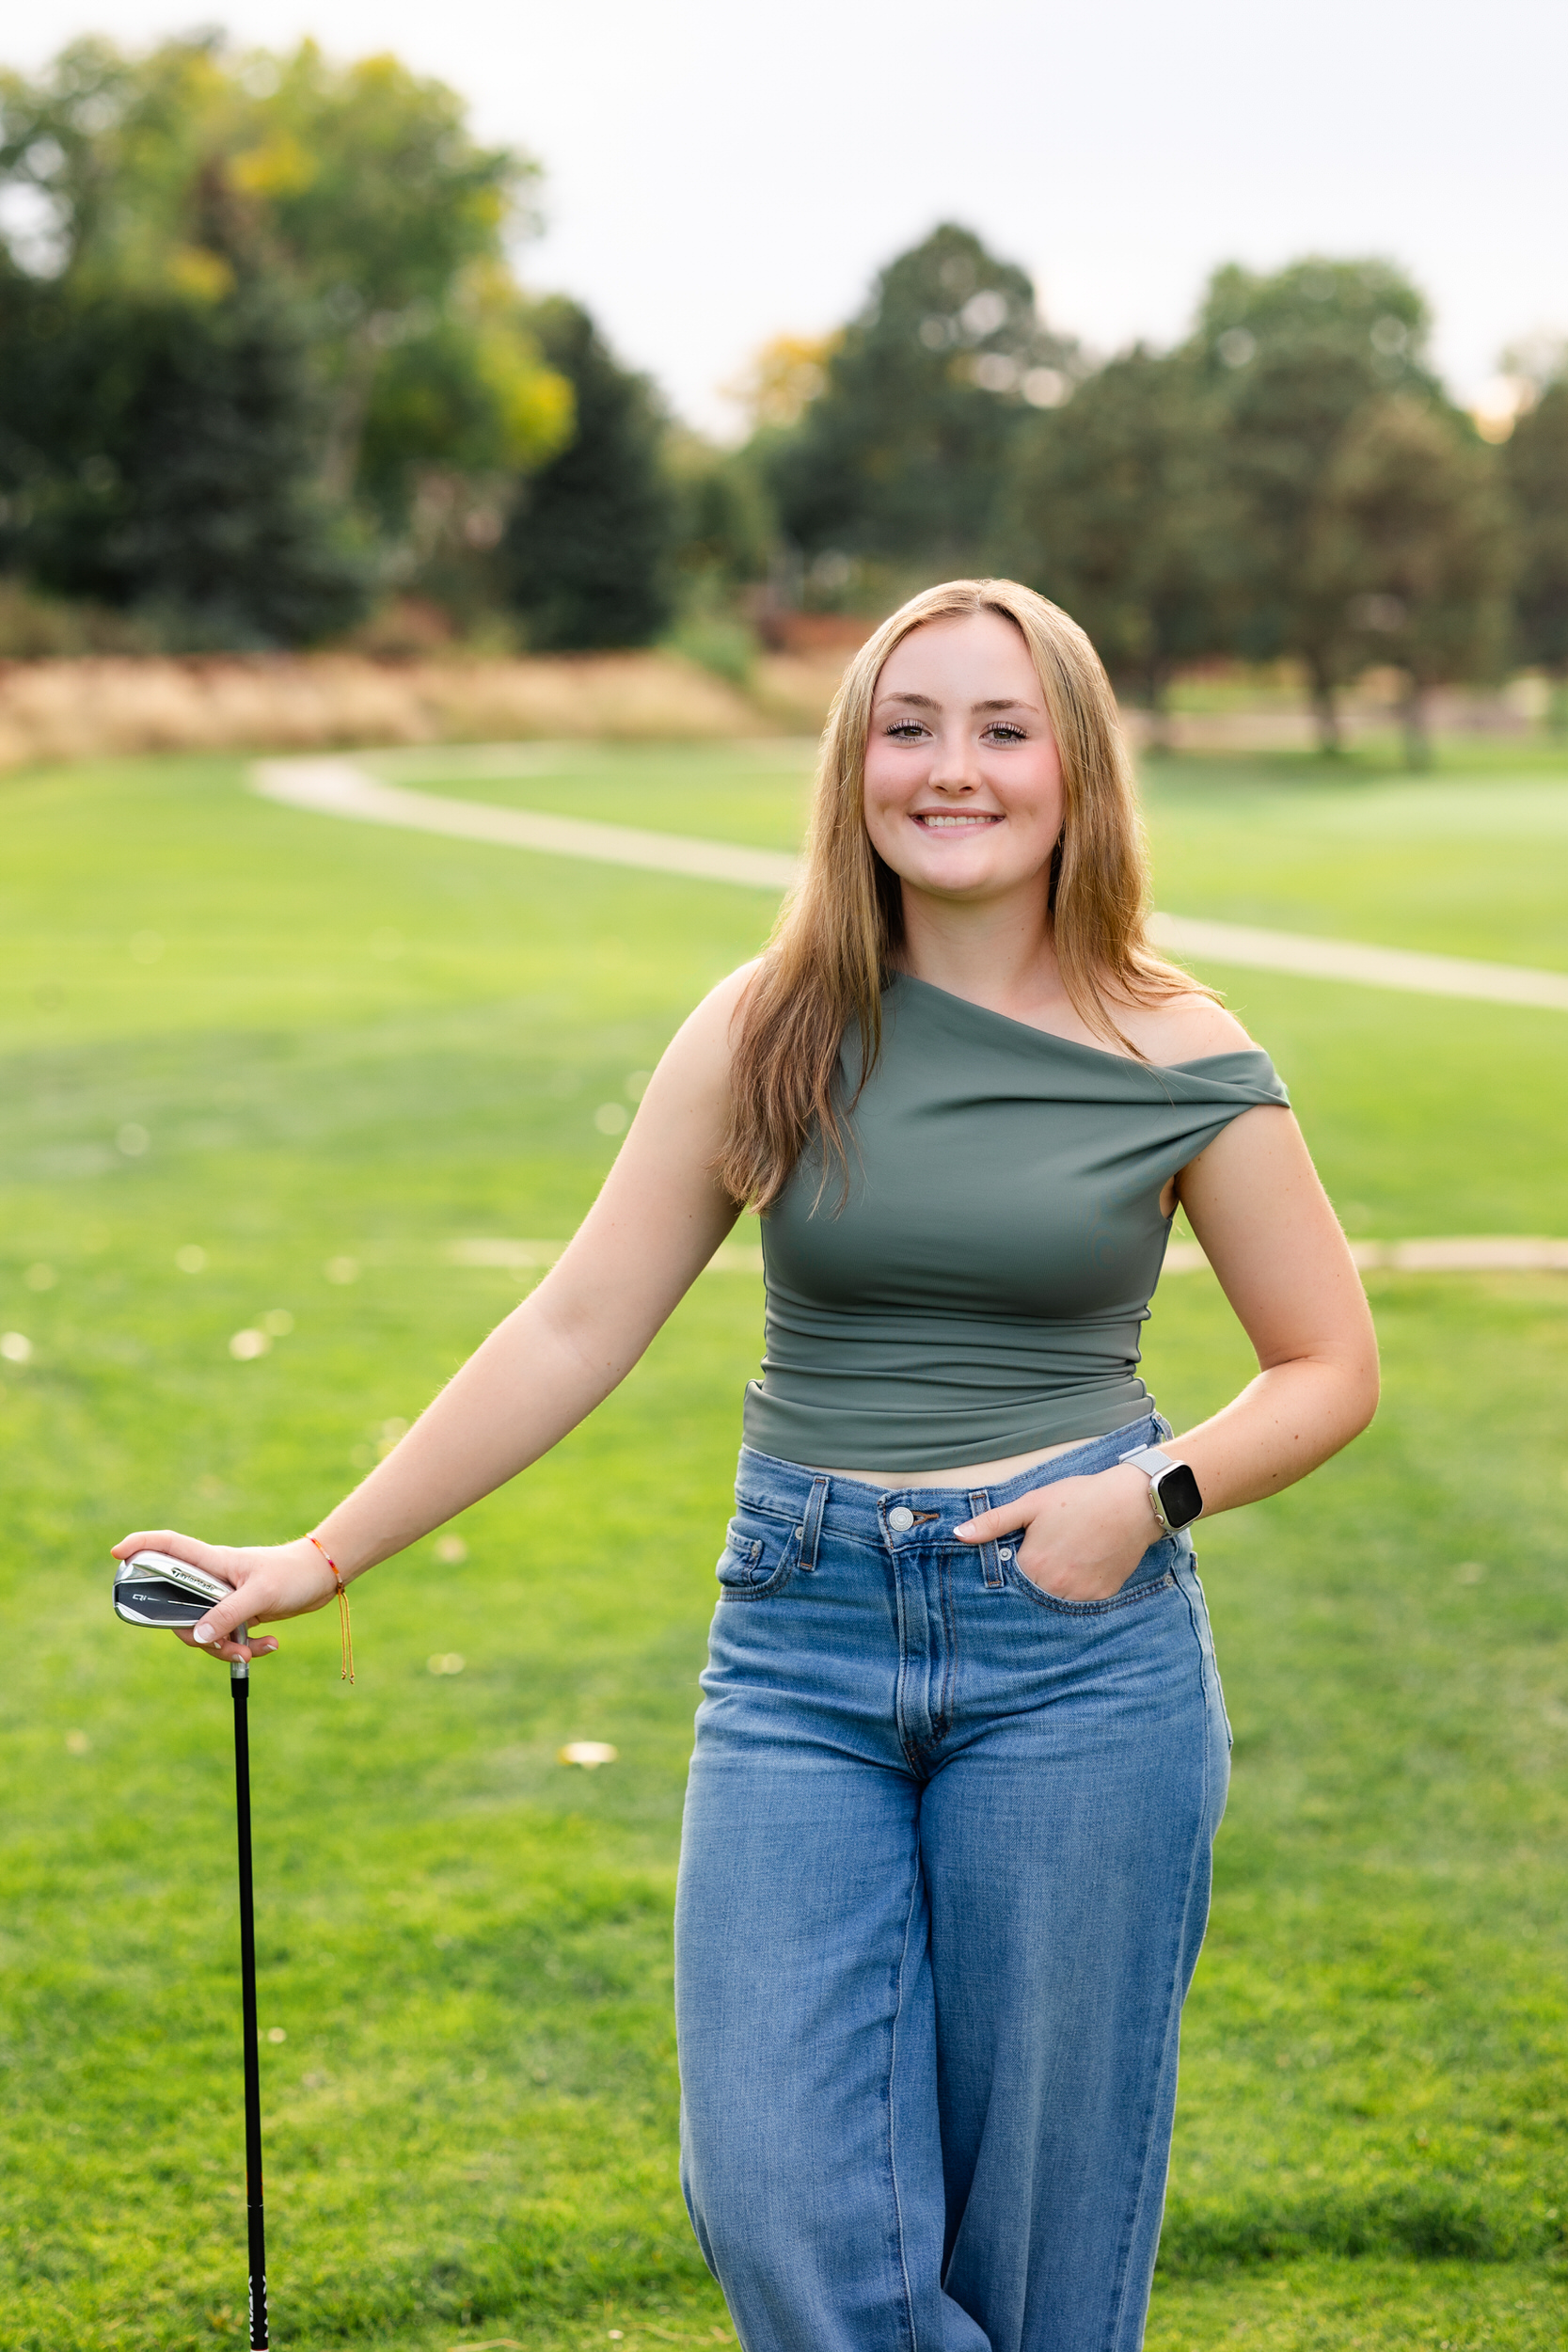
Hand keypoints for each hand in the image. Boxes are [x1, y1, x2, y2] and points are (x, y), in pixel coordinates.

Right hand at [109, 1529, 337, 1664]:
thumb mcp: (261, 1594)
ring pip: (203, 1630)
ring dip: (224, 1649)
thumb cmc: (293, 1574)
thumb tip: (199, 1636)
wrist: (324, 1578)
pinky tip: (270, 1646)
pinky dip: (244, 1648)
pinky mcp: (238, 1613)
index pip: (168, 1547)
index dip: (141, 1546)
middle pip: (178, 1610)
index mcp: (212, 1563)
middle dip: (196, 1636)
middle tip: (226, 1648)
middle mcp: (211, 1580)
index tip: (116, 1554)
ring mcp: (223, 1598)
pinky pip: (226, 1638)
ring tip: (253, 1653)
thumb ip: (228, 1614)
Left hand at [954, 1464, 1157, 1601]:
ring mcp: (1081, 1595)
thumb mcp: (1032, 1504)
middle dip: (1032, 1580)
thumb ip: (994, 1522)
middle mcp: (1055, 1587)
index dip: (1012, 1567)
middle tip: (1047, 1555)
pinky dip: (1079, 1587)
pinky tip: (1084, 1564)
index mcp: (1033, 1566)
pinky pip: (1083, 1601)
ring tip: (1066, 1559)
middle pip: (1032, 1594)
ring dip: (1054, 1587)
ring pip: (1057, 1600)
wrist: (1132, 1502)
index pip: (1008, 1581)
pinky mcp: (1103, 1595)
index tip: (1021, 1556)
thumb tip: (959, 1533)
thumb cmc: (1079, 1499)